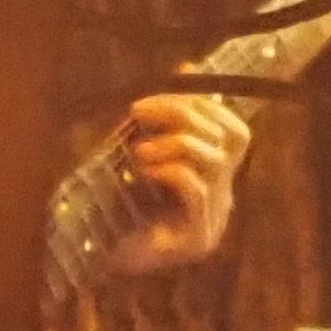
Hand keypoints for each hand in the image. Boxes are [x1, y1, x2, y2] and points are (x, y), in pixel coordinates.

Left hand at [88, 91, 250, 280]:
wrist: (94, 260)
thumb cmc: (115, 204)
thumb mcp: (141, 150)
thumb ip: (162, 120)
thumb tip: (186, 70)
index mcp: (214, 179)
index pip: (236, 133)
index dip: (209, 105)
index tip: (175, 84)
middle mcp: (221, 199)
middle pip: (226, 141)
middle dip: (181, 115)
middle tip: (138, 111)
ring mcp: (213, 221)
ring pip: (215, 162)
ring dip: (173, 144)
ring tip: (137, 150)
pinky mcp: (196, 240)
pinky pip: (196, 189)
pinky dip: (168, 170)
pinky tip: (141, 171)